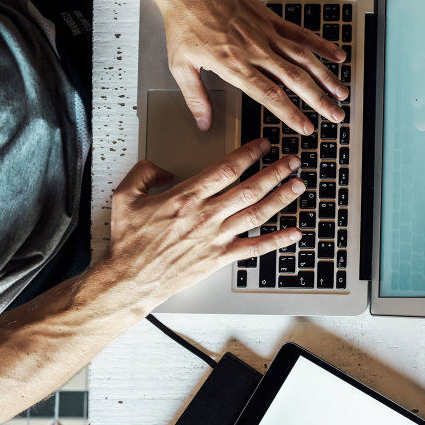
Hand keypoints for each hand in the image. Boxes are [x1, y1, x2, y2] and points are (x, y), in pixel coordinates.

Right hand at [105, 139, 304, 304]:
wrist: (130, 279)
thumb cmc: (129, 242)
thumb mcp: (125, 197)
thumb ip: (144, 173)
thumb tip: (164, 168)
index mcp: (186, 197)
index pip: (226, 169)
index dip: (249, 154)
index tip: (263, 145)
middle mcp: (206, 215)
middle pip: (250, 188)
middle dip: (275, 171)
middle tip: (292, 161)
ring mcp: (216, 237)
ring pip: (257, 213)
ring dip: (281, 198)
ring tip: (299, 185)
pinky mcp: (220, 258)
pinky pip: (255, 248)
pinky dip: (277, 240)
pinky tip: (294, 233)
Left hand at [153, 0, 348, 134]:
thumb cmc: (184, 21)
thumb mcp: (181, 65)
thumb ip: (196, 98)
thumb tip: (203, 122)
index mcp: (235, 65)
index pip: (270, 95)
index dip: (291, 114)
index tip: (306, 127)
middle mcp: (255, 50)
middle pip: (295, 80)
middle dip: (319, 101)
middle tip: (335, 115)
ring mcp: (266, 33)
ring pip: (304, 58)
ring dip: (326, 77)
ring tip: (341, 93)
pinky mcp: (270, 18)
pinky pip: (301, 33)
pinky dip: (321, 44)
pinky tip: (337, 55)